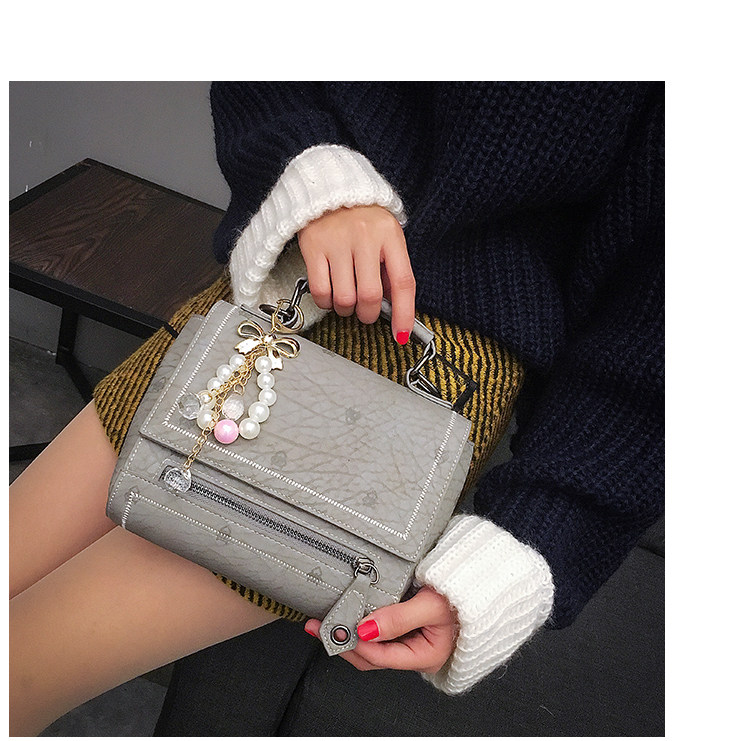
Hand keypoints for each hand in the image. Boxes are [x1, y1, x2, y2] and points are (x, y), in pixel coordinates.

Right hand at [297, 205, 415, 343]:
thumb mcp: (386, 237)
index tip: (401, 334)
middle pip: (370, 296)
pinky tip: (330, 295)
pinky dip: (326, 302)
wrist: (327, 188)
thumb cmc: (362, 218)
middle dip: (368, 315)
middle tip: (365, 313)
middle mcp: (365, 237)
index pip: (404, 282)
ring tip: (346, 300)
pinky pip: (320, 291)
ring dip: (346, 309)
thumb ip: (392, 269)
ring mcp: (337, 242)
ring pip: (344, 298)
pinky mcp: (313, 247)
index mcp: (390, 235)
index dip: (404, 313)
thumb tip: (393, 308)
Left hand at [304, 586, 457, 673]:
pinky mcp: (409, 626)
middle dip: (344, 642)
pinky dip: (364, 624)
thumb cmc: (466, 595)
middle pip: (371, 655)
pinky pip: (381, 631)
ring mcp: (412, 640)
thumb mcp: (430, 606)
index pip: (379, 656)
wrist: (486, 583)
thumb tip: (363, 629)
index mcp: (425, 654)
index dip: (353, 643)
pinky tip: (352, 613)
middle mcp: (416, 652)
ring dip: (351, 633)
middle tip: (319, 625)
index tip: (332, 628)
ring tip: (328, 620)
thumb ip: (397, 619)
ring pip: (374, 645)